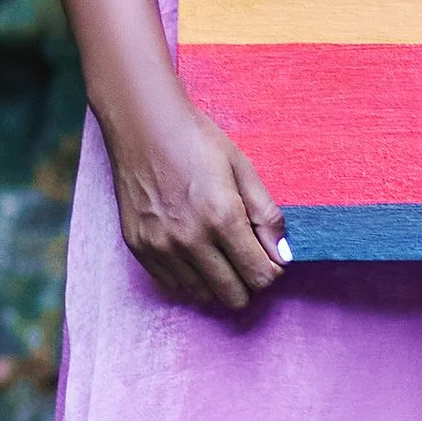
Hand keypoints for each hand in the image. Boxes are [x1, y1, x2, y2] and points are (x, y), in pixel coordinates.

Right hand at [105, 99, 288, 310]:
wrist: (142, 124)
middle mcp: (190, 239)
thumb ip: (266, 215)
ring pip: (203, 295)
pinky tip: (193, 251)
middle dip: (247, 281)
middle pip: (233, 296)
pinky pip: (173, 285)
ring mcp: (160, 246)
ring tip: (216, 251)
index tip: (267, 257)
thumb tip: (282, 255)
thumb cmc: (196, 141)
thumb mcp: (243, 169)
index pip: (260, 276)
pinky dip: (189, 277)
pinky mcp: (139, 247)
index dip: (270, 270)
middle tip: (244, 257)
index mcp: (222, 217)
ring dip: (217, 280)